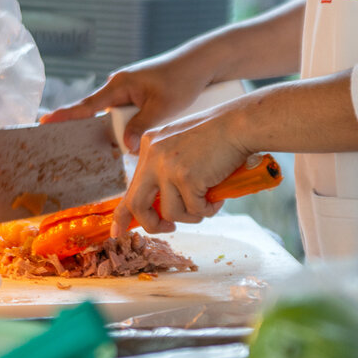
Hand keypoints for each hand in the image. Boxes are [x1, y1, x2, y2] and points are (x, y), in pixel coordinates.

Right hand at [41, 53, 212, 152]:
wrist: (202, 64)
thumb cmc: (183, 80)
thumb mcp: (163, 107)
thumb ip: (141, 126)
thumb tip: (124, 147)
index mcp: (119, 85)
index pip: (86, 105)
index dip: (65, 116)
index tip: (44, 124)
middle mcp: (119, 87)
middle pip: (101, 118)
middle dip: (105, 134)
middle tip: (103, 148)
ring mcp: (128, 93)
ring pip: (118, 120)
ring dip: (124, 132)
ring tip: (135, 137)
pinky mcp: (139, 98)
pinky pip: (129, 117)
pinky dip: (133, 127)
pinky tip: (144, 133)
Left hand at [111, 106, 253, 235]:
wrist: (238, 124)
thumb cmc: (218, 136)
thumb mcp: (180, 146)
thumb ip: (165, 169)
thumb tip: (159, 208)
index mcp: (149, 146)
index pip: (129, 187)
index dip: (122, 215)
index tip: (118, 233)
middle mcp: (152, 156)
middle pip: (137, 205)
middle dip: (151, 225)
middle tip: (169, 229)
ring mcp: (167, 167)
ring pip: (171, 213)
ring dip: (192, 215)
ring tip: (208, 202)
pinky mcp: (186, 177)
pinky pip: (194, 210)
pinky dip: (208, 209)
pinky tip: (218, 196)